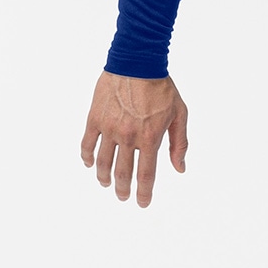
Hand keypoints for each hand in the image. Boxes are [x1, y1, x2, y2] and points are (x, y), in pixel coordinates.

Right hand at [80, 71, 188, 206]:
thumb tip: (180, 168)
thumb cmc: (162, 88)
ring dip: (104, 177)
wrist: (137, 63)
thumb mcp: (179, 113)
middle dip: (123, 189)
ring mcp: (109, 129)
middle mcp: (128, 138)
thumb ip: (179, 143)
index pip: (146, 175)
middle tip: (123, 196)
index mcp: (150, 138)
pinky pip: (87, 144)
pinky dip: (87, 157)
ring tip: (107, 184)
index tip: (142, 203)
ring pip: (102, 163)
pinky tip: (89, 164)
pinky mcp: (95, 119)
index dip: (143, 193)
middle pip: (123, 173)